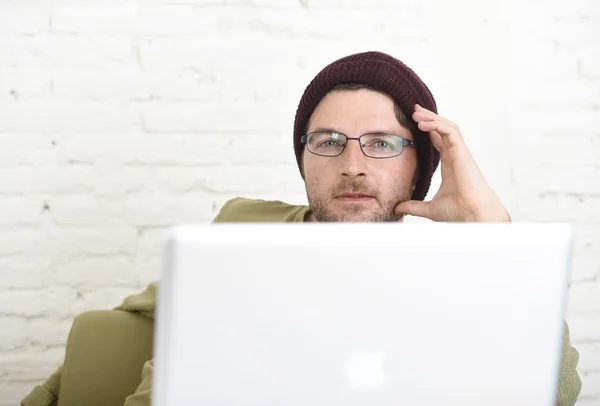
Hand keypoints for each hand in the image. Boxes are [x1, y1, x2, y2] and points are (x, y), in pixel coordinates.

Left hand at [395, 104, 510, 222]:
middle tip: (413, 110)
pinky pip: (451, 131)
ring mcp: (459, 153)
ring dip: (432, 117)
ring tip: (416, 112)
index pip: (438, 141)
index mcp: (449, 165)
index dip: (428, 130)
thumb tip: (398, 208)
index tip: (414, 123)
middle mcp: (455, 156)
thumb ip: (414, 206)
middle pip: (442, 129)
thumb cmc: (458, 212)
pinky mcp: (462, 152)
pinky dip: (437, 124)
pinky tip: (423, 124)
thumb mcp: (429, 208)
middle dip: (428, 118)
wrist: (473, 215)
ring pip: (447, 126)